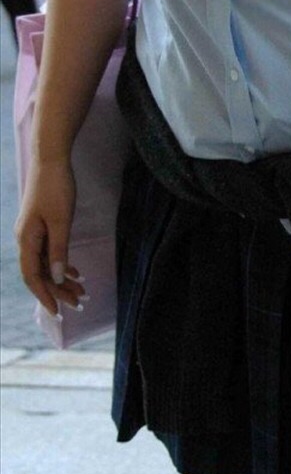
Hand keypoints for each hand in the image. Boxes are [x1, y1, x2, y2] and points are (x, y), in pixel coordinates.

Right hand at [16, 158, 86, 316]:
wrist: (50, 161)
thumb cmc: (56, 188)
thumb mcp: (61, 221)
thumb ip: (59, 249)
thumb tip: (59, 277)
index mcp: (26, 240)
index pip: (33, 276)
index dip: (44, 295)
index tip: (57, 312)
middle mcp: (26, 239)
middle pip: (40, 273)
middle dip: (59, 290)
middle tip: (79, 304)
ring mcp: (33, 233)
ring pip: (46, 263)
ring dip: (63, 278)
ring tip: (82, 292)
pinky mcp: (42, 226)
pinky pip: (50, 252)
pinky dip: (62, 263)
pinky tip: (76, 273)